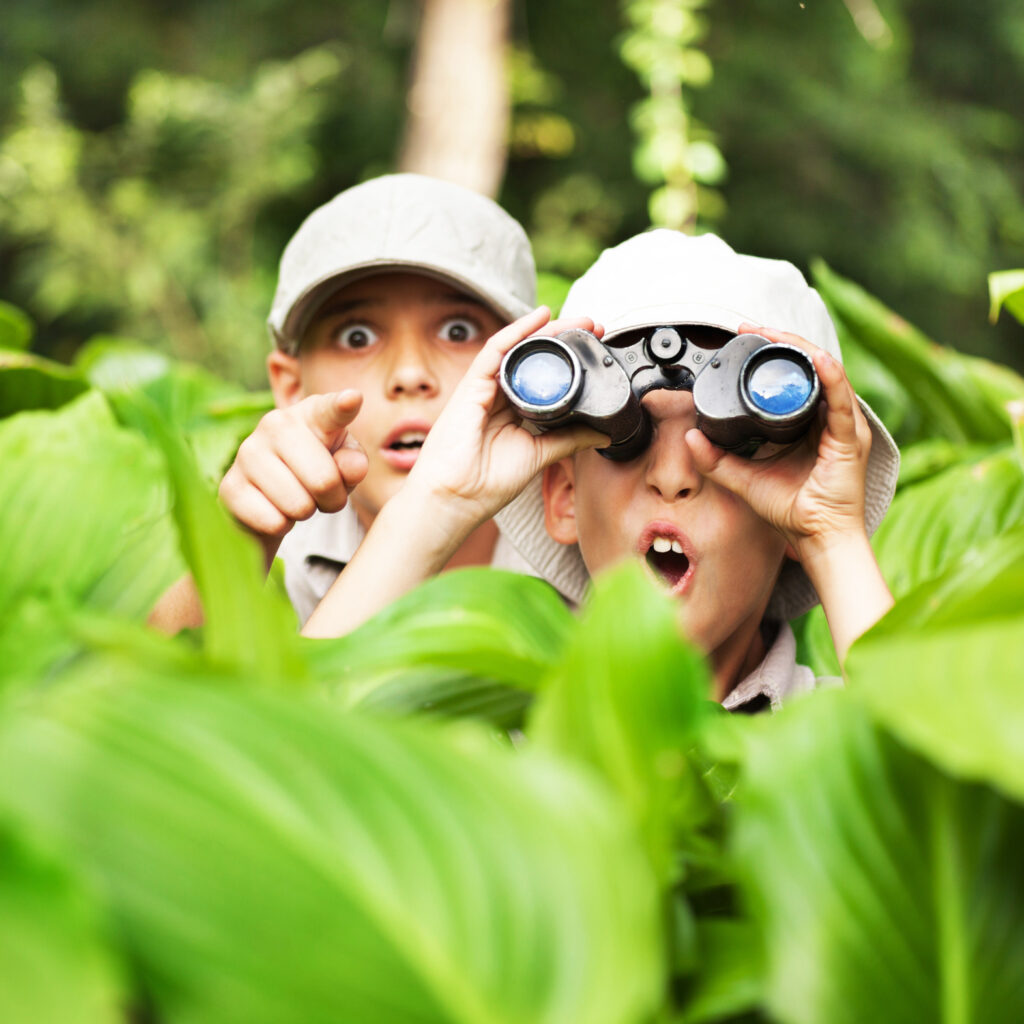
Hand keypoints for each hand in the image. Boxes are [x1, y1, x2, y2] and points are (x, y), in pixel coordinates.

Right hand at [219, 390, 368, 564]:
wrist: (268, 500)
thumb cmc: (316, 474)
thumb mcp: (344, 468)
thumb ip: (354, 465)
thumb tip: (352, 467)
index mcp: (311, 414)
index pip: (330, 411)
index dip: (343, 407)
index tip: (354, 399)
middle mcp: (275, 424)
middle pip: (324, 480)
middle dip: (332, 500)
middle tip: (322, 495)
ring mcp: (247, 452)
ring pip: (299, 505)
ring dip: (306, 513)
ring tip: (297, 498)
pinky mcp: (230, 486)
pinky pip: (274, 522)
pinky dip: (281, 525)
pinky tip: (273, 508)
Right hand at [404, 306, 609, 529]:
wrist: (455, 498)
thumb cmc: (486, 483)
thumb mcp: (539, 455)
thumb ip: (568, 439)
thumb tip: (602, 432)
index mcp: (513, 413)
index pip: (543, 377)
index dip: (569, 361)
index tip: (594, 351)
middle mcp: (499, 397)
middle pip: (533, 359)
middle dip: (563, 339)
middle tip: (592, 326)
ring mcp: (484, 389)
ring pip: (518, 349)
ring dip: (548, 331)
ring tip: (576, 320)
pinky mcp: (472, 385)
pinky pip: (496, 350)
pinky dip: (517, 331)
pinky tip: (539, 316)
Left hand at [684, 323, 873, 561]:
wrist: (817, 538)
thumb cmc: (792, 511)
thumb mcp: (745, 479)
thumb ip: (717, 460)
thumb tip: (690, 438)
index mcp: (810, 423)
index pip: (795, 377)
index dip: (773, 354)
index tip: (745, 338)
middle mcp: (830, 418)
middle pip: (809, 367)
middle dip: (781, 343)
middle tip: (752, 328)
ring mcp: (844, 426)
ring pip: (826, 373)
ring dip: (800, 349)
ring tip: (774, 334)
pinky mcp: (850, 439)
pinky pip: (841, 400)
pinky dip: (830, 376)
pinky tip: (815, 359)